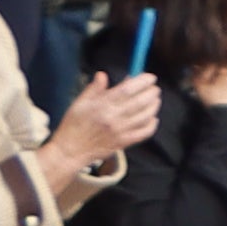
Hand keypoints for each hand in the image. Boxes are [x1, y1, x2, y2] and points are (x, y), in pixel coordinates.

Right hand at [41, 74, 160, 182]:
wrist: (70, 151)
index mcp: (101, 105)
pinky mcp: (124, 142)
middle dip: (152, 92)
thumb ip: (93, 89)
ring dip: (154, 106)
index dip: (142, 81)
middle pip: (140, 101)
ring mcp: (120, 131)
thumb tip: (102, 74)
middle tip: (154, 88)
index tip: (149, 77)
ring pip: (145, 116)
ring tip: (155, 100)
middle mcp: (113, 117)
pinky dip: (152, 125)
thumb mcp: (79, 104)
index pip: (128, 89)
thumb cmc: (73, 126)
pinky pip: (144, 133)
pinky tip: (152, 118)